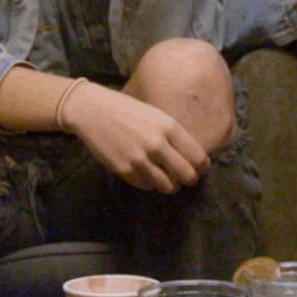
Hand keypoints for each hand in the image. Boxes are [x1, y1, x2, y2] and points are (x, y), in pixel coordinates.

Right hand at [59, 79, 209, 193]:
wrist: (93, 111)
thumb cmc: (128, 110)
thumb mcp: (157, 115)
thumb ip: (174, 134)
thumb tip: (192, 156)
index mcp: (169, 127)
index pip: (198, 157)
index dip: (202, 166)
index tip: (201, 168)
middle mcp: (157, 145)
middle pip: (187, 175)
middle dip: (190, 179)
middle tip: (187, 178)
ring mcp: (140, 159)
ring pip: (168, 186)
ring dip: (171, 185)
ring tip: (168, 179)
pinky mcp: (125, 170)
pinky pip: (147, 186)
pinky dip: (150, 183)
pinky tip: (147, 174)